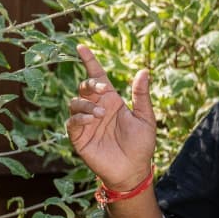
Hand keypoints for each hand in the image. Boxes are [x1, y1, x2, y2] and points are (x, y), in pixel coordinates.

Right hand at [65, 44, 155, 190]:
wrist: (133, 170)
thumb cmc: (141, 145)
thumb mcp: (145, 118)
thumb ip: (141, 96)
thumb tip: (144, 71)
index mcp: (112, 101)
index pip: (97, 77)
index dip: (89, 61)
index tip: (81, 47)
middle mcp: (97, 108)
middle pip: (84, 87)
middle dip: (90, 83)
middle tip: (103, 89)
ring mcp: (87, 122)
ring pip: (75, 102)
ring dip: (86, 103)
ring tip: (101, 114)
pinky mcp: (79, 137)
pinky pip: (72, 122)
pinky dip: (80, 117)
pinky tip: (91, 119)